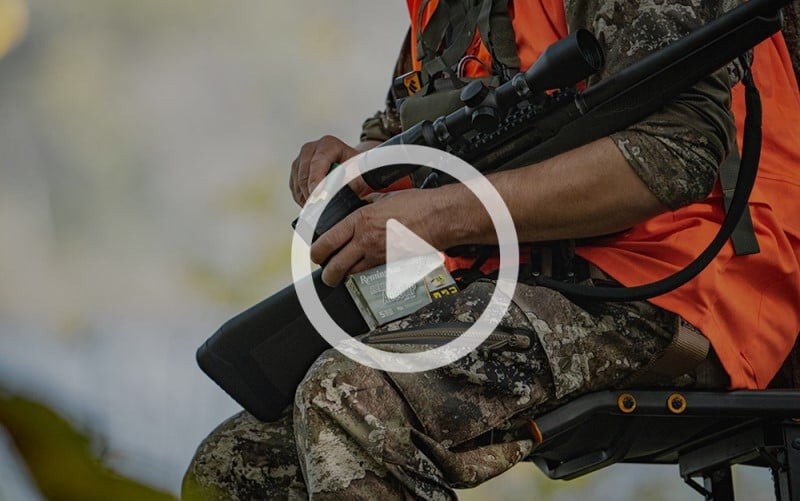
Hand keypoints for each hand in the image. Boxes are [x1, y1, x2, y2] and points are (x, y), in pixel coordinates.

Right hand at [289, 135, 369, 205]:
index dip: (317, 182)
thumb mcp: (358, 174)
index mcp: (328, 144)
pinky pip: (294, 187)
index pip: (317, 164)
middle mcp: (311, 148)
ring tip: (318, 209)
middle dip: (311, 194)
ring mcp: (301, 158)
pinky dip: (302, 198)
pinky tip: (313, 204)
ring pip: (297, 182)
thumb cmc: (356, 169)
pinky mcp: (295, 170)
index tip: (319, 197)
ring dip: (306, 198)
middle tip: (318, 209)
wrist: (352, 167)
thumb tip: (332, 196)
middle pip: (304, 174)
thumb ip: (348, 182)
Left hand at [310, 189, 445, 285]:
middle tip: (325, 274)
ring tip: (340, 276)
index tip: (315, 254)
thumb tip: (359, 212)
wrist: (438, 217)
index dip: (316, 252)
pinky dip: (364, 275)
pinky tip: (362, 272)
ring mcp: (378, 254)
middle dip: (327, 274)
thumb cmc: (417, 205)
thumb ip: (367, 208)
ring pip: (352, 274)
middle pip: (336, 265)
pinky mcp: (391, 263)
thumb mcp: (384, 199)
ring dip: (344, 276)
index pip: (328, 241)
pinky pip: (371, 273)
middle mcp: (366, 239)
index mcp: (360, 220)